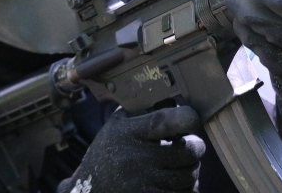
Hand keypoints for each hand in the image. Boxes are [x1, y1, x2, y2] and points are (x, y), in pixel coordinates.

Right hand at [58, 106, 204, 192]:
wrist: (87, 190)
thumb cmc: (108, 153)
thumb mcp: (116, 126)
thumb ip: (141, 111)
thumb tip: (174, 98)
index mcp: (129, 133)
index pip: (163, 122)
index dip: (185, 118)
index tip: (192, 119)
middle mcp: (136, 159)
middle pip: (188, 152)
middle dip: (194, 148)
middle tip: (189, 147)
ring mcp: (142, 184)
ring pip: (189, 177)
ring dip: (191, 171)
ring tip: (179, 166)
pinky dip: (184, 189)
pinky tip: (174, 183)